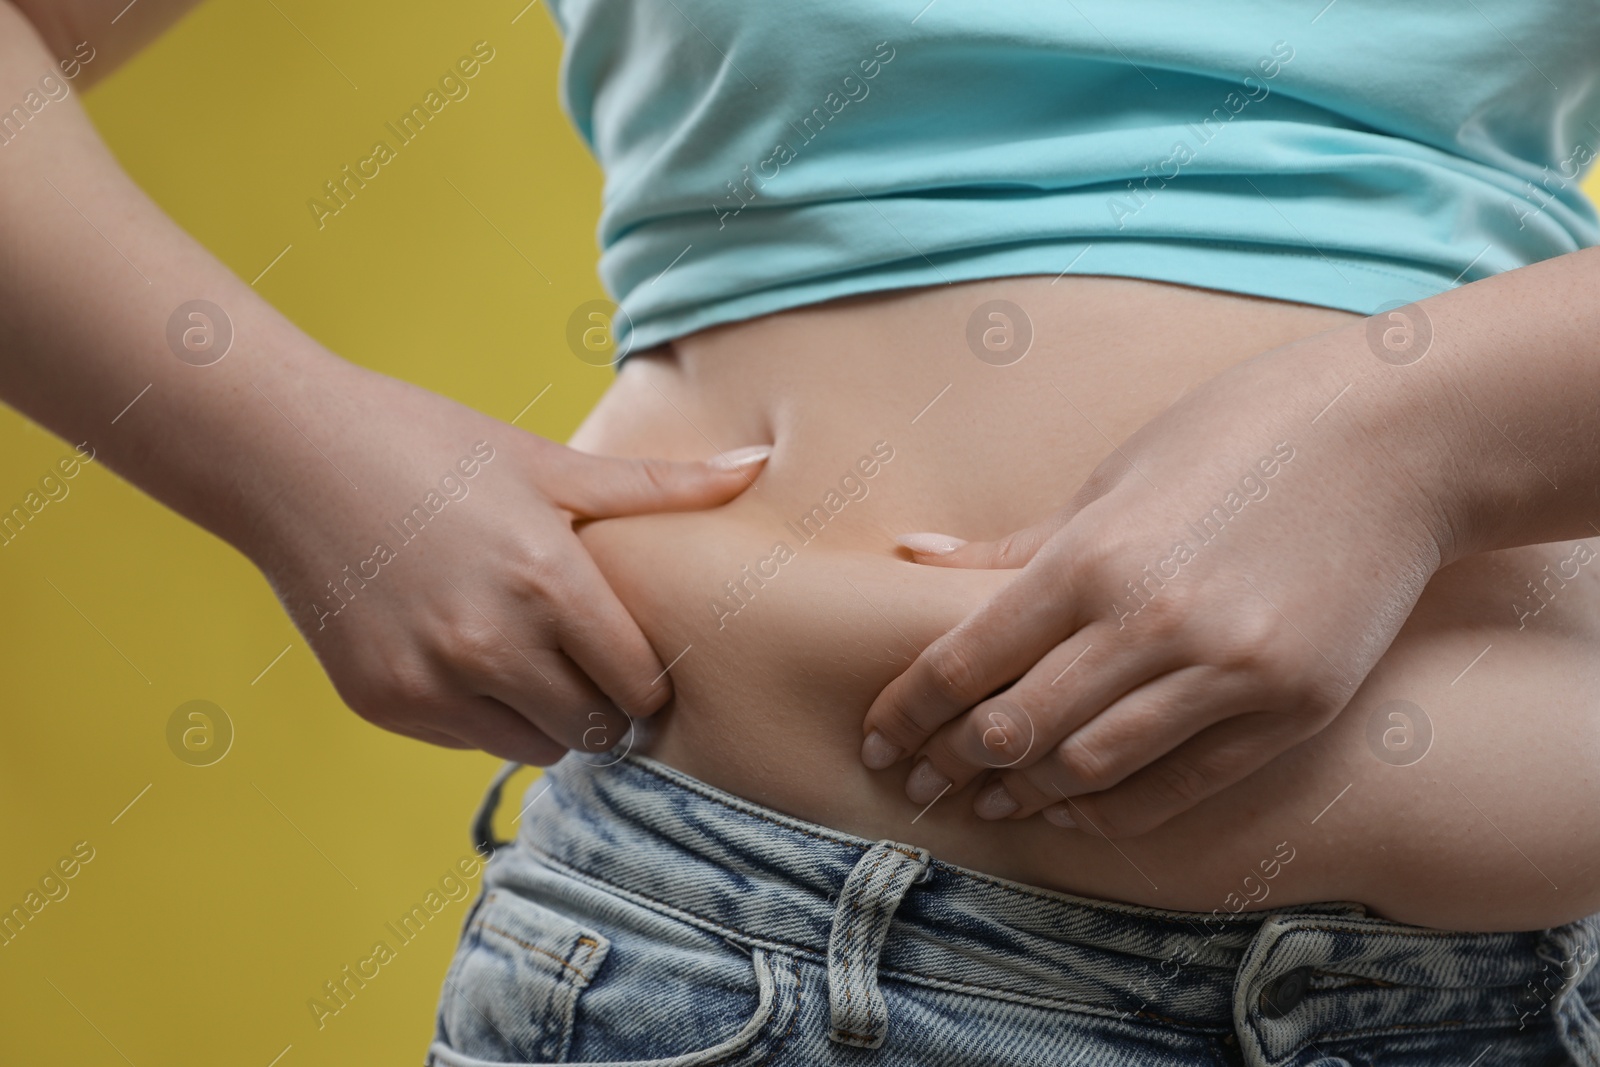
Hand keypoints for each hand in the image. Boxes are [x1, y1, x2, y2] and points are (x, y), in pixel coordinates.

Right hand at [250, 363, 769, 764]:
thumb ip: (659, 486)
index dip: (647, 673)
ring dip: (546, 716)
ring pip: (534, 748)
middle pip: (595, 728)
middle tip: (588, 659)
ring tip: (529, 655)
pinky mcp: (382, 704)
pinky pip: (467, 741)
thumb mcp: (549, 463)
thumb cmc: (430, 444)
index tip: (635, 651)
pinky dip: (480, 714)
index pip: (640, 684)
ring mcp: (431, 683)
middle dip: (603, 702)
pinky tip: (462, 651)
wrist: (285, 453)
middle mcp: (492, 646)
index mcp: (548, 583)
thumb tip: (760, 464)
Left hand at [860, 333, 1457, 836]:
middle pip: (1015, 726)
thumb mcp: (1115, 475)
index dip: (910, 711)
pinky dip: (1114, 809)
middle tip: (917, 783)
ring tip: (987, 802)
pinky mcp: (1290, 707)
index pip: (966, 659)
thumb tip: (912, 558)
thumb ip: (1016, 543)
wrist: (1398, 437)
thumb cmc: (1238, 435)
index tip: (879, 738)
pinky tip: (1074, 810)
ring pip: (1090, 767)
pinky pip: (1180, 784)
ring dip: (1024, 794)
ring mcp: (1226, 670)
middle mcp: (1149, 621)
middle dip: (950, 763)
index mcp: (1091, 554)